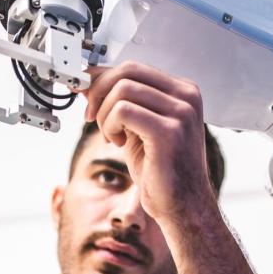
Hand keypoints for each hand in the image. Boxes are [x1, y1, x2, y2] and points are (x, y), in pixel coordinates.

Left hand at [81, 62, 215, 223]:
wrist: (183, 205)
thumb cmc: (162, 170)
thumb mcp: (135, 127)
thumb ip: (119, 102)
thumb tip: (87, 81)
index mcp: (182, 91)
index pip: (133, 68)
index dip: (103, 79)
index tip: (86, 95)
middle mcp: (186, 96)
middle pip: (127, 72)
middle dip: (99, 93)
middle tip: (91, 117)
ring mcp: (181, 112)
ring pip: (122, 90)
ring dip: (104, 113)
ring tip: (111, 136)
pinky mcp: (169, 131)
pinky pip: (123, 111)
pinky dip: (110, 125)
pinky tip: (117, 143)